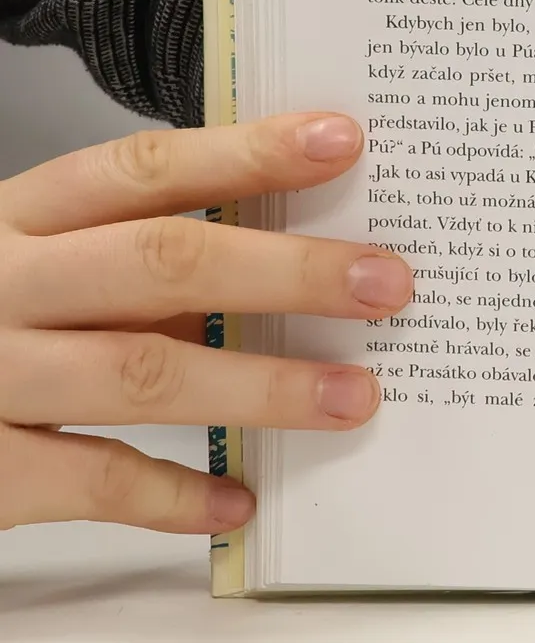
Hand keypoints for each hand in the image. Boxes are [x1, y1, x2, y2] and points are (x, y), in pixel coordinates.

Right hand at [0, 115, 408, 533]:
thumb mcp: (33, 269)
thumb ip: (138, 264)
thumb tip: (295, 261)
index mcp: (14, 219)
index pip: (140, 169)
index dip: (245, 151)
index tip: (344, 140)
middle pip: (158, 263)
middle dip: (286, 271)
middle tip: (389, 283)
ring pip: (138, 373)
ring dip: (261, 387)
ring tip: (357, 396)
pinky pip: (87, 482)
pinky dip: (170, 494)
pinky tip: (238, 502)